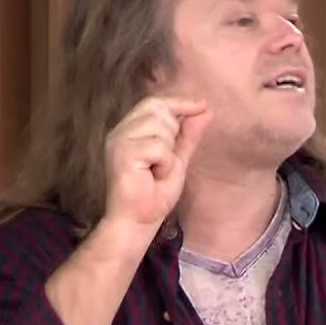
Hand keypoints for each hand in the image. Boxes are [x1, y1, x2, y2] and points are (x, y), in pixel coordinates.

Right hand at [103, 96, 211, 232]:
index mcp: (130, 131)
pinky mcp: (123, 154)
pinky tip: (154, 176)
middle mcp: (120, 132)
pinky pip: (158, 146)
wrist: (138, 222)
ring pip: (160, 127)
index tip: (202, 105)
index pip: (154, 103)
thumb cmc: (154, 195)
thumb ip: (188, 135)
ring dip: (168, 151)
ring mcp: (119, 141)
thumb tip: (206, 110)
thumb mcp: (177, 160)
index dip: (179, 102)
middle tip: (164, 161)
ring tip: (157, 170)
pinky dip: (164, 163)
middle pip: (157, 109)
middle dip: (173, 132)